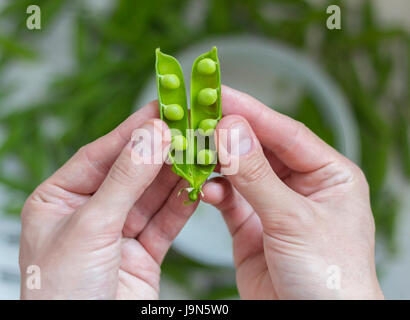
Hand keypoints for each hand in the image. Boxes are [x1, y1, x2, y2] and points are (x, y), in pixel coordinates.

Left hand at [19, 102, 198, 298]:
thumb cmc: (62, 295)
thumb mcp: (89, 229)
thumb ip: (123, 181)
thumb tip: (151, 136)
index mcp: (60, 199)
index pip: (101, 154)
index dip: (133, 129)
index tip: (163, 108)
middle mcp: (89, 212)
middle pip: (132, 172)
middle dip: (161, 151)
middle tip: (190, 127)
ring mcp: (118, 233)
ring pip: (153, 196)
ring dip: (177, 175)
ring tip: (200, 152)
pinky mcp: (143, 253)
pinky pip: (166, 222)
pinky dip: (183, 205)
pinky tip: (197, 186)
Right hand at [202, 86, 383, 298]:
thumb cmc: (331, 280)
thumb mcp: (294, 221)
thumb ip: (257, 176)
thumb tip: (230, 130)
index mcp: (329, 175)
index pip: (286, 133)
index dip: (252, 112)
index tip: (218, 95)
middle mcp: (301, 186)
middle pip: (259, 148)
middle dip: (229, 135)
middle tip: (197, 118)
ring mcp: (273, 206)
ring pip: (240, 172)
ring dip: (216, 162)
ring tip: (193, 150)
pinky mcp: (251, 227)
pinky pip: (228, 200)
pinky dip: (213, 191)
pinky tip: (202, 187)